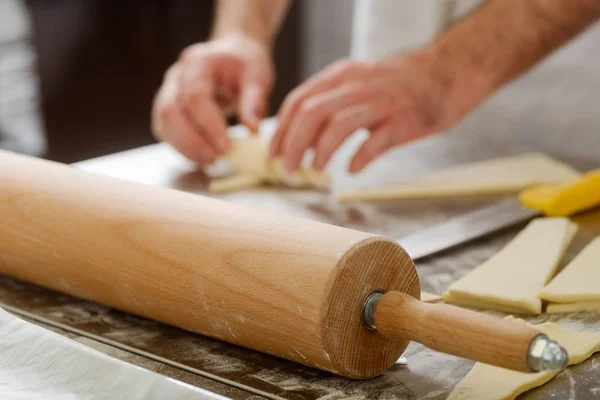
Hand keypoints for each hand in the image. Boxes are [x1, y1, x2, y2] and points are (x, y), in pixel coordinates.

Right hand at [151, 34, 273, 164]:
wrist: (233, 52)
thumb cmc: (245, 64)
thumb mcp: (257, 77)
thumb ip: (254, 102)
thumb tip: (252, 130)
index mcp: (198, 62)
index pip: (195, 95)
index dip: (208, 124)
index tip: (226, 147)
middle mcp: (177, 75)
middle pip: (170, 109)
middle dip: (191, 140)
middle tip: (215, 159)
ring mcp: (168, 90)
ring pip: (163, 122)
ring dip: (183, 146)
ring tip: (209, 162)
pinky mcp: (168, 107)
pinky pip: (165, 129)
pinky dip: (180, 146)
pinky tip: (199, 158)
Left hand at [269, 52, 450, 172]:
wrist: (446, 72)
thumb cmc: (398, 85)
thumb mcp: (357, 83)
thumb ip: (330, 103)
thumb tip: (299, 136)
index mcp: (341, 75)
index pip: (299, 100)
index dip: (282, 129)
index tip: (274, 151)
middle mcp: (357, 85)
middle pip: (312, 113)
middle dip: (294, 144)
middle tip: (288, 168)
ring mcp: (381, 102)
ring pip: (339, 125)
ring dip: (320, 151)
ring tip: (314, 170)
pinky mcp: (404, 120)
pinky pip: (375, 141)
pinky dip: (359, 157)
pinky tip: (351, 169)